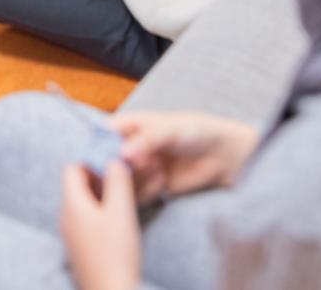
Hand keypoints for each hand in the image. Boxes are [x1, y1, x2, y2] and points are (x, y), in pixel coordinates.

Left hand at [60, 163, 141, 289]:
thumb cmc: (115, 254)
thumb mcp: (121, 212)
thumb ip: (117, 181)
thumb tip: (114, 159)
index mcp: (72, 205)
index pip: (72, 169)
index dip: (92, 162)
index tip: (114, 164)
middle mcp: (67, 218)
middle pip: (78, 186)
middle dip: (101, 178)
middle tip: (124, 179)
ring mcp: (73, 235)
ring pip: (85, 204)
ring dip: (104, 196)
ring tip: (126, 199)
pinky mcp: (82, 248)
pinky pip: (89, 221)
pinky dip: (103, 214)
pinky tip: (121, 222)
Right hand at [111, 110, 260, 204]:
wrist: (223, 156)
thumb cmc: (197, 131)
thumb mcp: (171, 129)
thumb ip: (146, 140)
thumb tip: (122, 154)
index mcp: (132, 125)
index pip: (104, 132)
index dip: (98, 144)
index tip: (103, 155)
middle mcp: (131, 147)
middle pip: (107, 160)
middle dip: (116, 167)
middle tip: (130, 169)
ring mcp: (140, 168)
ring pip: (120, 180)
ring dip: (133, 180)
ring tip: (157, 170)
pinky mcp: (151, 187)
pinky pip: (136, 195)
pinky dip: (146, 192)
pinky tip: (164, 182)